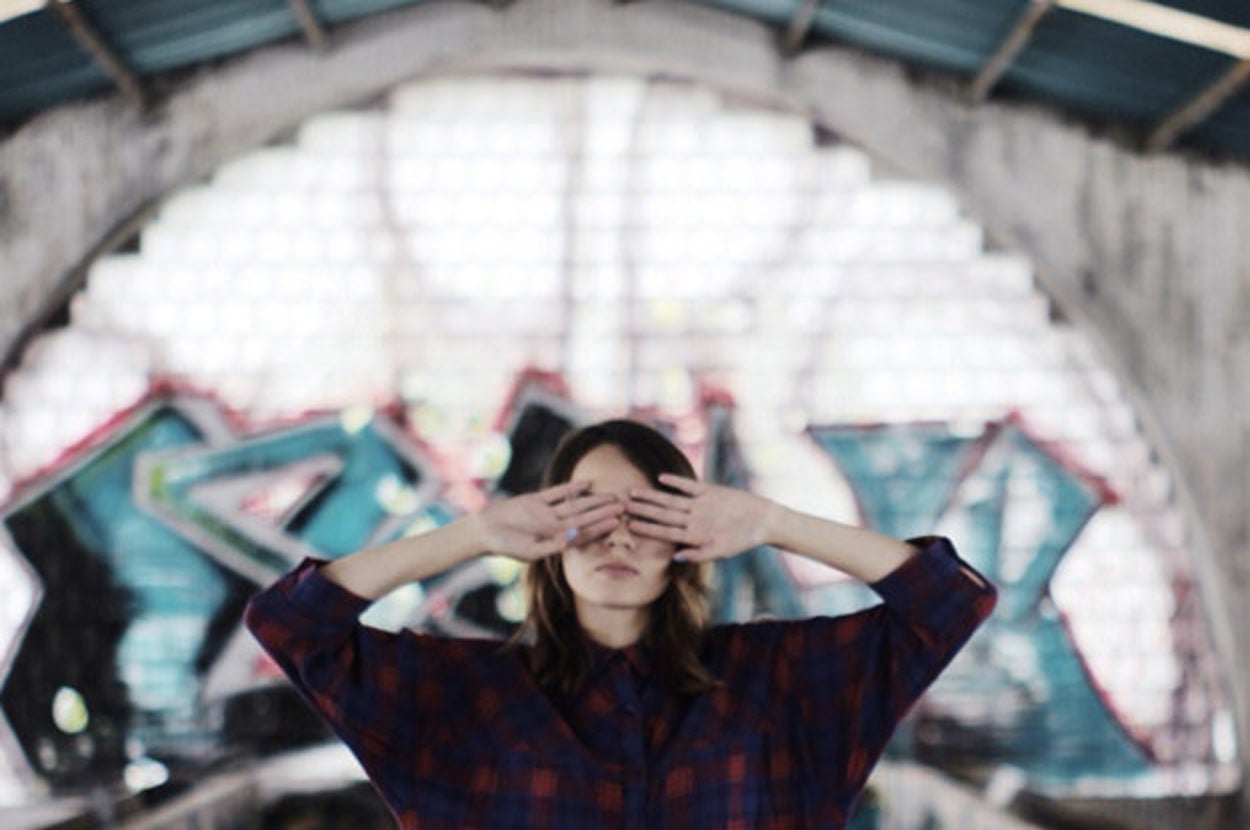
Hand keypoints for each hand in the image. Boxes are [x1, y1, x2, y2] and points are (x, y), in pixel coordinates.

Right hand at [475, 481, 624, 561]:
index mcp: (555, 541)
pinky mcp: (536, 501)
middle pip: (584, 518)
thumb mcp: (530, 550)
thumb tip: (574, 537)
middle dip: (603, 512)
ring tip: (611, 495)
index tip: (616, 522)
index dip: (600, 527)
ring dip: (593, 500)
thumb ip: (553, 545)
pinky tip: (587, 483)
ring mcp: (546, 513)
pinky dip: (571, 488)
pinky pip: (557, 493)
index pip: (583, 534)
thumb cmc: (506, 546)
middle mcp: (554, 527)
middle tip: (623, 505)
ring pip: (575, 505)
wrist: (484, 531)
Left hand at [626, 474, 776, 562]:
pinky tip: (662, 477)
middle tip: (621, 506)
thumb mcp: (722, 551)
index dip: (646, 528)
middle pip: (662, 514)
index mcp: (692, 534)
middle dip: (642, 510)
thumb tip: (677, 558)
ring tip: (634, 492)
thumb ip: (699, 554)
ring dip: (653, 496)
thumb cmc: (742, 540)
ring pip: (671, 500)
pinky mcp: (709, 491)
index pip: (664, 531)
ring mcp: (699, 505)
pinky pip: (689, 486)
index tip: (629, 526)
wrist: (762, 520)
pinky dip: (677, 482)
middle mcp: (692, 518)